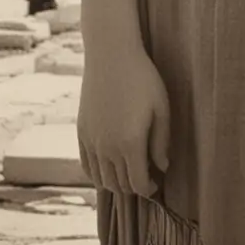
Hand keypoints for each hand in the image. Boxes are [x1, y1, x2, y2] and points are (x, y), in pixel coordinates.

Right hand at [78, 48, 170, 199]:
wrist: (111, 55)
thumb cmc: (142, 78)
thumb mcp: (161, 108)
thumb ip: (162, 141)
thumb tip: (162, 166)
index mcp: (130, 144)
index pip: (138, 184)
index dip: (149, 189)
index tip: (157, 182)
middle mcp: (108, 148)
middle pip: (120, 185)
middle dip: (135, 186)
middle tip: (146, 176)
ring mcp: (92, 142)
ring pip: (102, 180)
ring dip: (116, 183)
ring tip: (129, 171)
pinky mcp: (81, 133)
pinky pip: (87, 166)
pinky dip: (97, 174)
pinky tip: (109, 166)